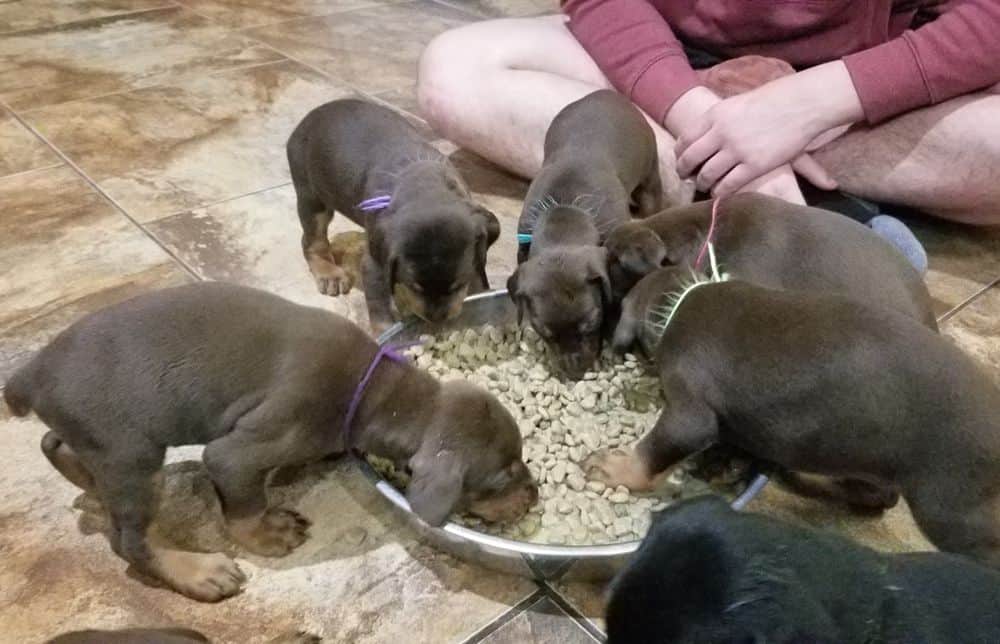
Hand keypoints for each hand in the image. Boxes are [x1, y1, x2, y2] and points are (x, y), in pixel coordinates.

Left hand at [674, 61, 863, 196]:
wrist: (803, 103)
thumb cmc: (774, 100)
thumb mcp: (738, 103)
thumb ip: (720, 119)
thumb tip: (706, 134)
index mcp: (716, 114)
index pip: (685, 139)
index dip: (679, 153)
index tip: (680, 160)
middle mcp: (722, 133)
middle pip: (691, 159)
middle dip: (684, 171)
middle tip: (686, 178)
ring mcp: (737, 150)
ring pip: (707, 174)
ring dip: (702, 183)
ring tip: (705, 186)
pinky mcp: (754, 165)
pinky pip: (728, 184)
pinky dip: (720, 191)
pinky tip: (720, 192)